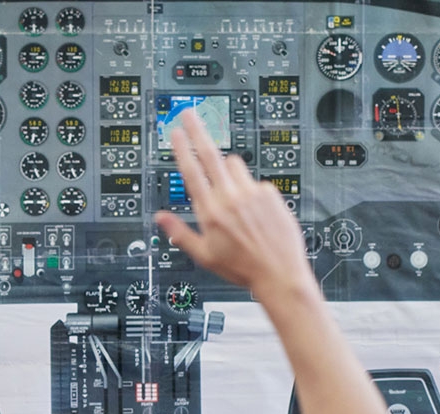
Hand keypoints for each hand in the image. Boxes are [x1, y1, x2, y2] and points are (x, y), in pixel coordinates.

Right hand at [152, 113, 314, 297]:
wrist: (279, 274)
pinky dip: (251, 190)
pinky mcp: (270, 194)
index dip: (182, 149)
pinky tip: (255, 212)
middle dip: (197, 130)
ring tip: (232, 194)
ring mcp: (252, 194)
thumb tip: (160, 218)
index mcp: (210, 213)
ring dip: (228, 170)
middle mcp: (230, 199)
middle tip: (189, 114)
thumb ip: (180, 233)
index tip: (176, 132)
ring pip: (234, 165)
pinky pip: (255, 182)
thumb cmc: (243, 268)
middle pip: (210, 155)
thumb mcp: (204, 256)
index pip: (191, 172)